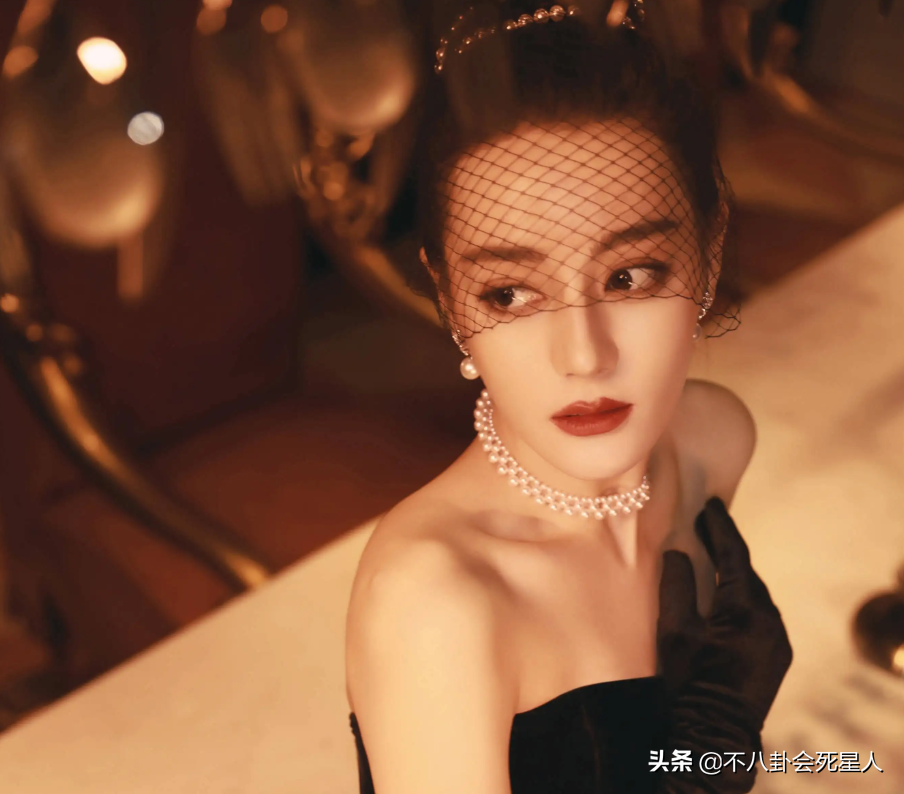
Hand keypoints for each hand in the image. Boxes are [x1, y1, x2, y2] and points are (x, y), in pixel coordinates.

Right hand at [654, 498, 792, 792]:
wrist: (713, 735)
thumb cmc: (689, 682)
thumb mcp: (674, 630)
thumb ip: (676, 586)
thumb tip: (677, 553)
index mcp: (748, 611)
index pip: (734, 556)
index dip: (720, 527)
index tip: (710, 502)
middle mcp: (772, 621)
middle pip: (746, 573)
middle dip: (725, 548)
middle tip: (705, 522)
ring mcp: (778, 640)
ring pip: (753, 594)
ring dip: (733, 573)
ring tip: (711, 554)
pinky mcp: (776, 655)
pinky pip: (759, 614)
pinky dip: (740, 596)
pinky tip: (724, 594)